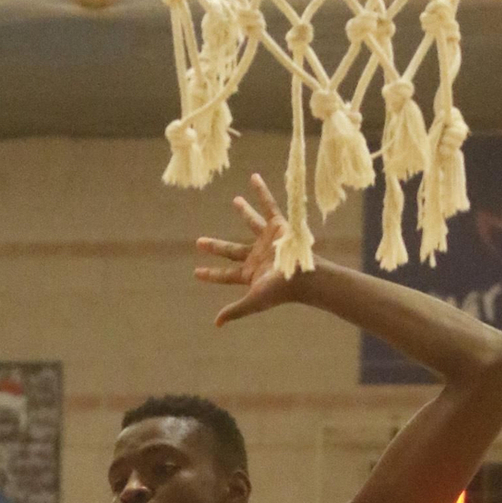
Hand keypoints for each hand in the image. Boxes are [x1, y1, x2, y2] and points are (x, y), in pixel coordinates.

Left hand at [194, 174, 299, 325]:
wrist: (304, 276)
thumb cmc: (280, 290)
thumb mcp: (254, 300)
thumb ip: (236, 310)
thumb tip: (216, 324)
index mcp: (250, 274)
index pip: (226, 275)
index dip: (211, 274)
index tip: (196, 273)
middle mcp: (257, 256)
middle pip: (231, 250)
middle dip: (216, 247)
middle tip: (199, 242)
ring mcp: (268, 241)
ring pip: (252, 223)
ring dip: (244, 212)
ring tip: (236, 200)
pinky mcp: (280, 226)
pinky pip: (269, 205)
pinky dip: (262, 192)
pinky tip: (254, 178)